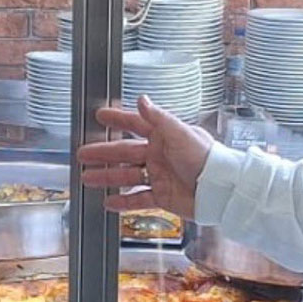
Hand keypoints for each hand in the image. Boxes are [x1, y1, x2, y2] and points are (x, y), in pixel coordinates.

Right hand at [77, 95, 213, 218]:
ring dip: (106, 176)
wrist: (220, 190)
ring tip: (87, 178)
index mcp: (164, 137)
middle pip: (125, 152)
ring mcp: (160, 177)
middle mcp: (160, 155)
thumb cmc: (206, 158)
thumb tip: (141, 99)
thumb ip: (158, 117)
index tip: (101, 115)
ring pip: (127, 176)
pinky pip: (138, 199)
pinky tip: (108, 202)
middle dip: (103, 152)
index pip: (135, 124)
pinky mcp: (163, 197)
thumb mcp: (180, 133)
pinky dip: (123, 202)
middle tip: (82, 153)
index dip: (118, 119)